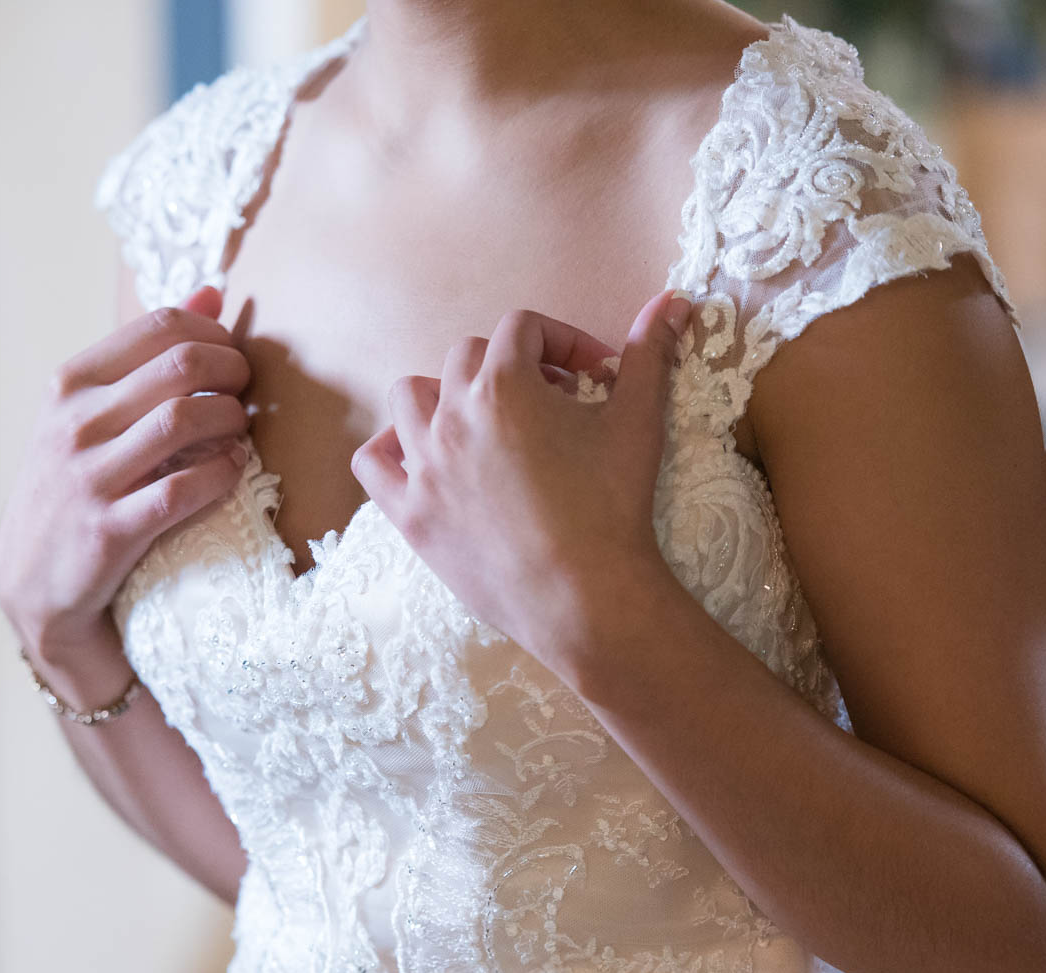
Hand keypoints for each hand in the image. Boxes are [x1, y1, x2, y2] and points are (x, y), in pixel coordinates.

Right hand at [0, 285, 251, 662]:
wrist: (31, 580)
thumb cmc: (73, 485)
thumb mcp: (92, 412)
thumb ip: (149, 353)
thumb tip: (212, 291)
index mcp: (71, 383)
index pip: (161, 325)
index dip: (216, 334)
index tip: (232, 357)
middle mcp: (75, 423)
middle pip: (182, 365)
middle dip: (234, 372)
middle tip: (246, 393)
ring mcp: (89, 477)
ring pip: (186, 420)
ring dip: (233, 420)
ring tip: (240, 431)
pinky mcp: (110, 531)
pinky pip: (184, 489)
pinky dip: (222, 474)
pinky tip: (233, 471)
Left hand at [350, 291, 693, 656]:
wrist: (584, 598)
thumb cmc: (614, 507)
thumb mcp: (638, 421)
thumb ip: (649, 354)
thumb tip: (673, 302)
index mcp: (503, 385)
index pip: (521, 328)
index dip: (561, 341)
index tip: (593, 375)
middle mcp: (451, 416)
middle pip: (467, 357)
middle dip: (511, 368)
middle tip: (553, 405)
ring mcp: (422, 466)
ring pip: (410, 397)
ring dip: (446, 396)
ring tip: (486, 424)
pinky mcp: (409, 514)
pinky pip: (373, 462)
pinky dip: (391, 449)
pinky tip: (425, 457)